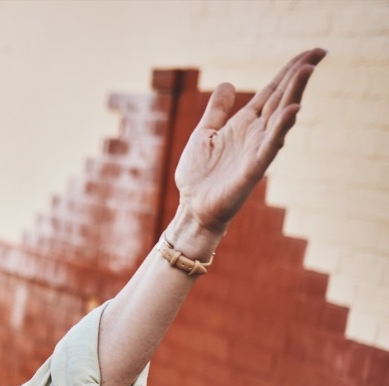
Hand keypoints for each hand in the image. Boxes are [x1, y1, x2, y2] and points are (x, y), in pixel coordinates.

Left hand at [174, 48, 324, 243]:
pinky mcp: (254, 168)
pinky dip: (282, 127)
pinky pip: (271, 145)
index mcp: (244, 123)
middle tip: (320, 51)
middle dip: (299, 74)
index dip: (288, 72)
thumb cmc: (197, 175)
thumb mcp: (203, 134)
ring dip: (294, 93)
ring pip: (281, 116)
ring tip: (308, 70)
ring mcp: (257, 149)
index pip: (271, 92)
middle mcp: (256, 133)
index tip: (309, 53)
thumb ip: (217, 110)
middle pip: (282, 97)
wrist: (192, 208)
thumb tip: (228, 83)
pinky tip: (292, 111)